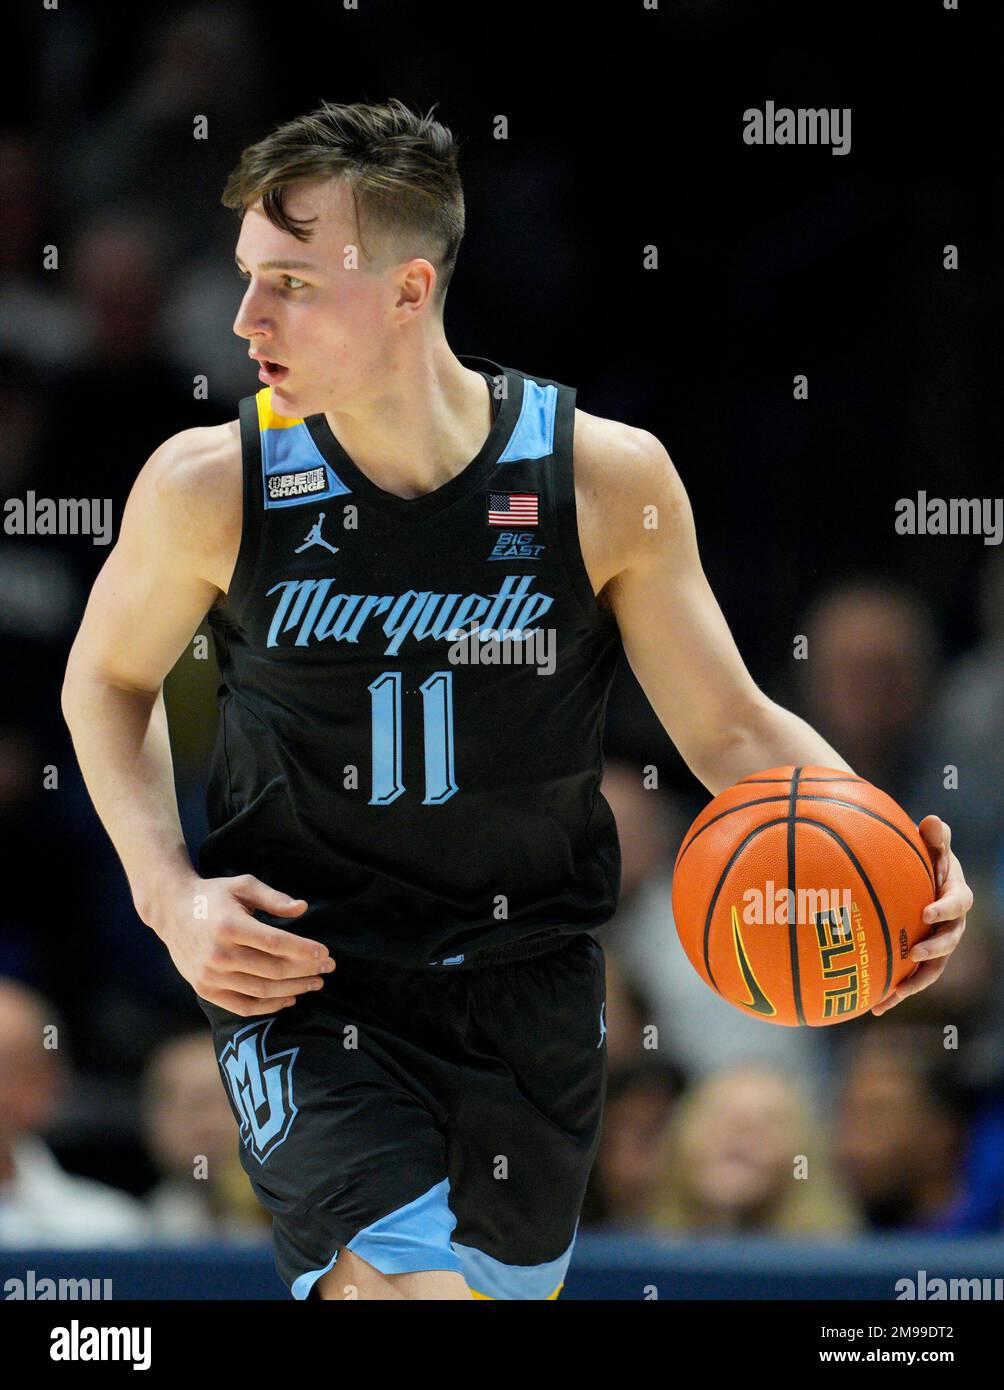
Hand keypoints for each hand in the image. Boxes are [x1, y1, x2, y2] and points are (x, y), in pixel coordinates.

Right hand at [147, 871, 334, 1015]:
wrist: (171, 912)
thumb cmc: (213, 896)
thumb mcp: (243, 885)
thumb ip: (273, 898)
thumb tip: (302, 908)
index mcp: (229, 926)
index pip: (276, 944)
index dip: (304, 951)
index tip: (325, 953)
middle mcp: (218, 954)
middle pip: (273, 969)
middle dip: (306, 970)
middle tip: (328, 968)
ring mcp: (210, 976)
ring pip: (262, 991)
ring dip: (294, 990)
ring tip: (315, 983)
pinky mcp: (205, 990)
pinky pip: (243, 1006)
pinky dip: (269, 1006)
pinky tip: (289, 999)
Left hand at [871, 816, 972, 1016]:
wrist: (918, 877)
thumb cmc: (925, 857)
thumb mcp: (931, 845)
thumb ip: (934, 837)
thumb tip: (933, 821)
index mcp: (955, 896)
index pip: (957, 903)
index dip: (944, 908)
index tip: (926, 911)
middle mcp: (950, 924)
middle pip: (949, 941)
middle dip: (934, 950)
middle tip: (915, 953)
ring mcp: (937, 944)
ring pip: (932, 968)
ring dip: (915, 983)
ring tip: (894, 994)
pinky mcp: (920, 957)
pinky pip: (911, 977)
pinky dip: (895, 992)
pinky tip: (873, 1006)